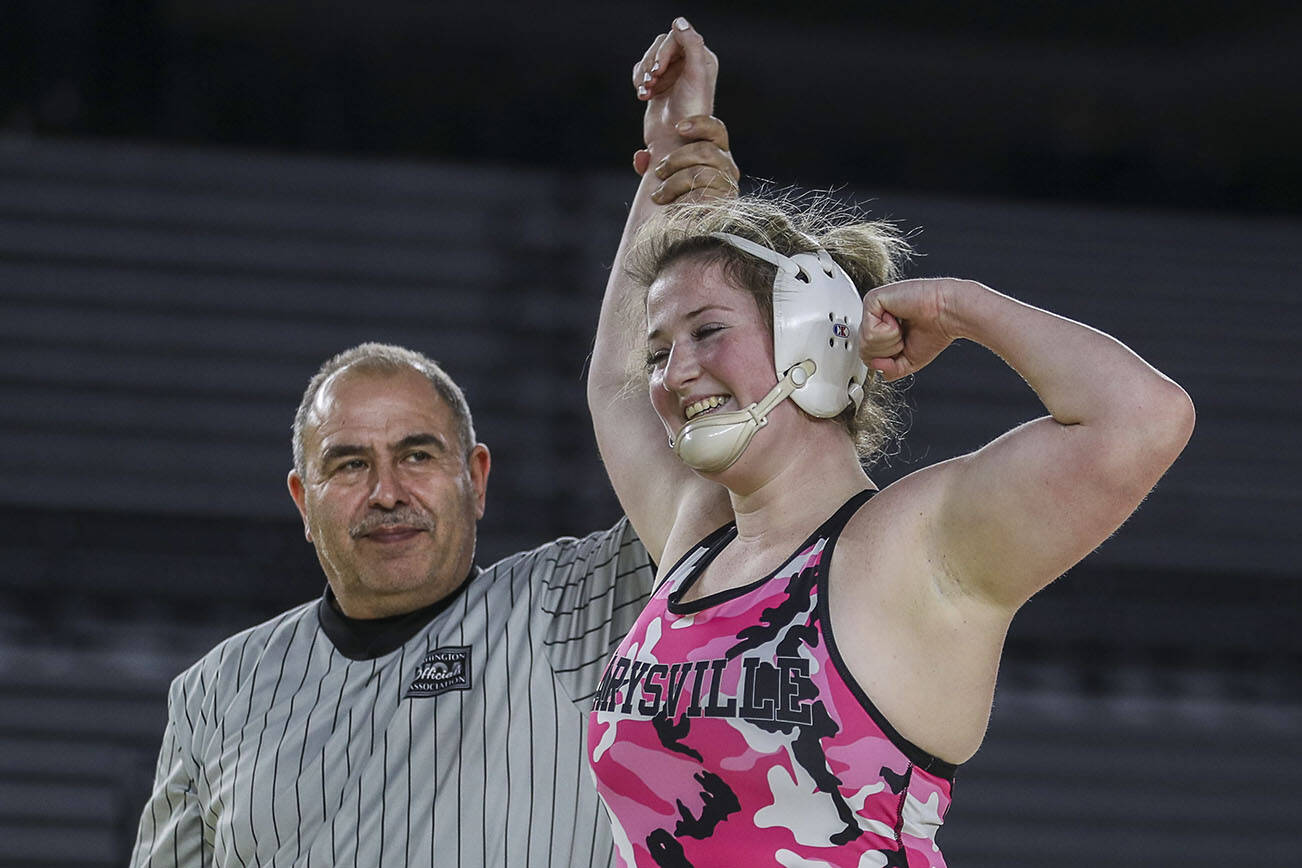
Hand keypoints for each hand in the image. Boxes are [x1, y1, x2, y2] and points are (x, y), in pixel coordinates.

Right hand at [631, 17, 717, 156]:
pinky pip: (641, 70)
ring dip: (643, 73)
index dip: (664, 51)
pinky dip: (638, 81)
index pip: (676, 37)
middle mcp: (687, 65)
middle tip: (651, 81)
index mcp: (701, 59)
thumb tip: (679, 21)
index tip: (658, 70)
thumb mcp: (695, 74)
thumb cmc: (690, 112)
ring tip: (646, 91)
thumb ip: (691, 44)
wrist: (676, 143)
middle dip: (651, 63)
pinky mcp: (657, 86)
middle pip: (660, 45)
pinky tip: (644, 96)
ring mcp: (671, 75)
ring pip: (648, 57)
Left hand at [635, 114, 738, 204]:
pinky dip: (683, 201)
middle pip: (705, 151)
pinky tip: (673, 207)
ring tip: (659, 195)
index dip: (699, 125)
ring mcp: (727, 187)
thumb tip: (642, 157)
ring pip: (701, 174)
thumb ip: (653, 160)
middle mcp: (727, 167)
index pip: (716, 130)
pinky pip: (702, 198)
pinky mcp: (723, 206)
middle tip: (659, 172)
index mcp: (716, 152)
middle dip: (676, 159)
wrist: (678, 230)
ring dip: (674, 183)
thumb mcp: (662, 172)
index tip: (678, 128)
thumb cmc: (672, 197)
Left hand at [860, 278, 969, 380]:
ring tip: (903, 326)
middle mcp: (875, 317)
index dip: (887, 358)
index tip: (904, 344)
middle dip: (889, 351)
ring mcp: (872, 308)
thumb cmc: (934, 331)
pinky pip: (869, 332)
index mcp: (881, 328)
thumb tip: (874, 365)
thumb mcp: (908, 361)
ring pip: (866, 342)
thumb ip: (889, 369)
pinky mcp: (872, 300)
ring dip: (890, 341)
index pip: (868, 354)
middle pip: (864, 350)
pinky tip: (899, 318)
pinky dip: (889, 332)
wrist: (948, 314)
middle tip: (905, 335)